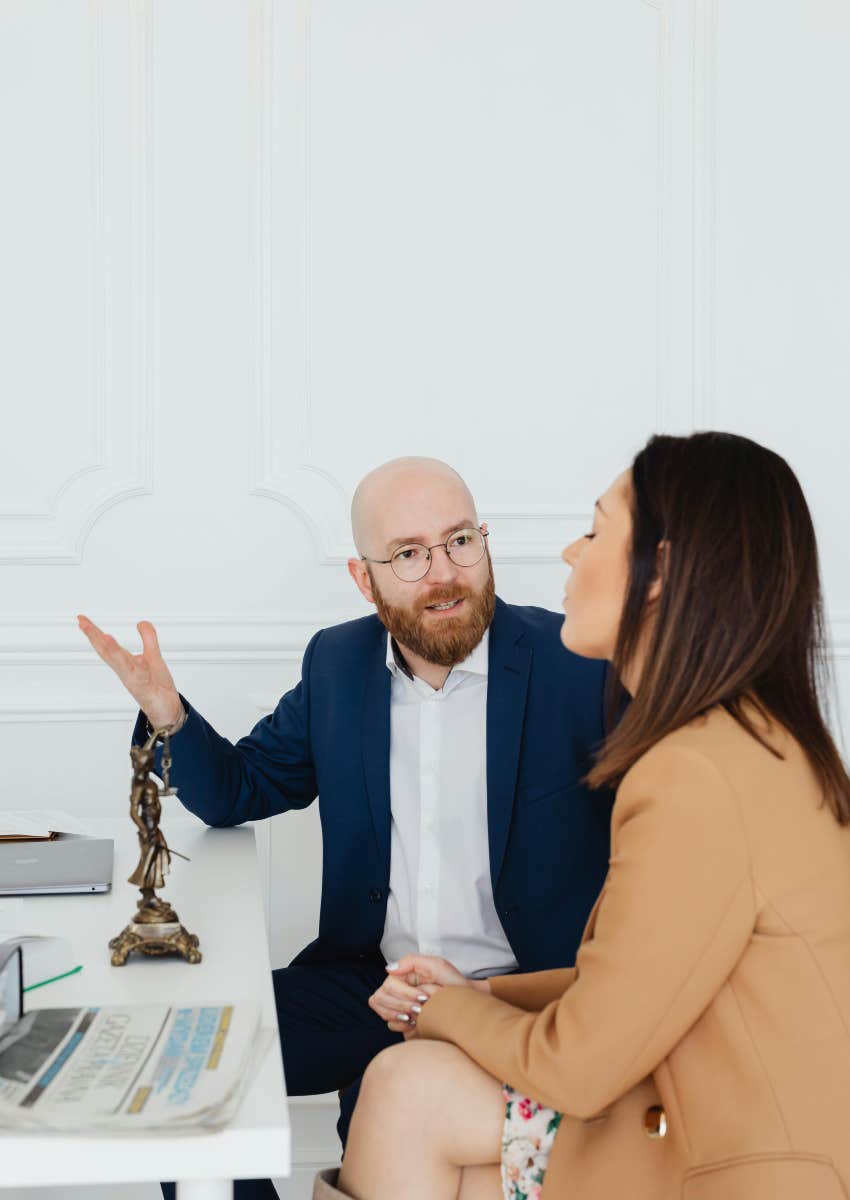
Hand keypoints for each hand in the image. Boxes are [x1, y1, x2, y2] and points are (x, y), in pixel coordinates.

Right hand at [77, 615, 182, 731]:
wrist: (168, 712)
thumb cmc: (156, 687)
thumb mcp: (153, 657)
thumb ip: (148, 639)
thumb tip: (141, 622)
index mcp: (126, 664)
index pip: (106, 646)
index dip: (94, 633)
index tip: (81, 619)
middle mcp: (126, 673)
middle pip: (108, 653)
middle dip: (95, 638)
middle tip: (82, 622)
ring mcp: (135, 682)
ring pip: (122, 665)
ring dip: (114, 651)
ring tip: (105, 636)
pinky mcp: (147, 692)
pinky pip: (142, 680)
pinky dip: (138, 670)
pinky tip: (136, 660)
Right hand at [369, 954, 475, 1038]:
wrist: (465, 1004)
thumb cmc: (453, 984)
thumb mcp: (437, 965)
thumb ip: (411, 961)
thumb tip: (388, 969)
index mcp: (404, 975)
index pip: (388, 983)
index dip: (404, 992)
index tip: (424, 997)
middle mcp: (398, 989)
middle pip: (381, 996)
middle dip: (402, 1004)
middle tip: (421, 1009)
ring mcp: (398, 1005)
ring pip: (382, 1010)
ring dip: (398, 1014)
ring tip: (418, 1016)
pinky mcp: (402, 1021)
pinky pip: (389, 1024)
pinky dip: (400, 1024)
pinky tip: (414, 1024)